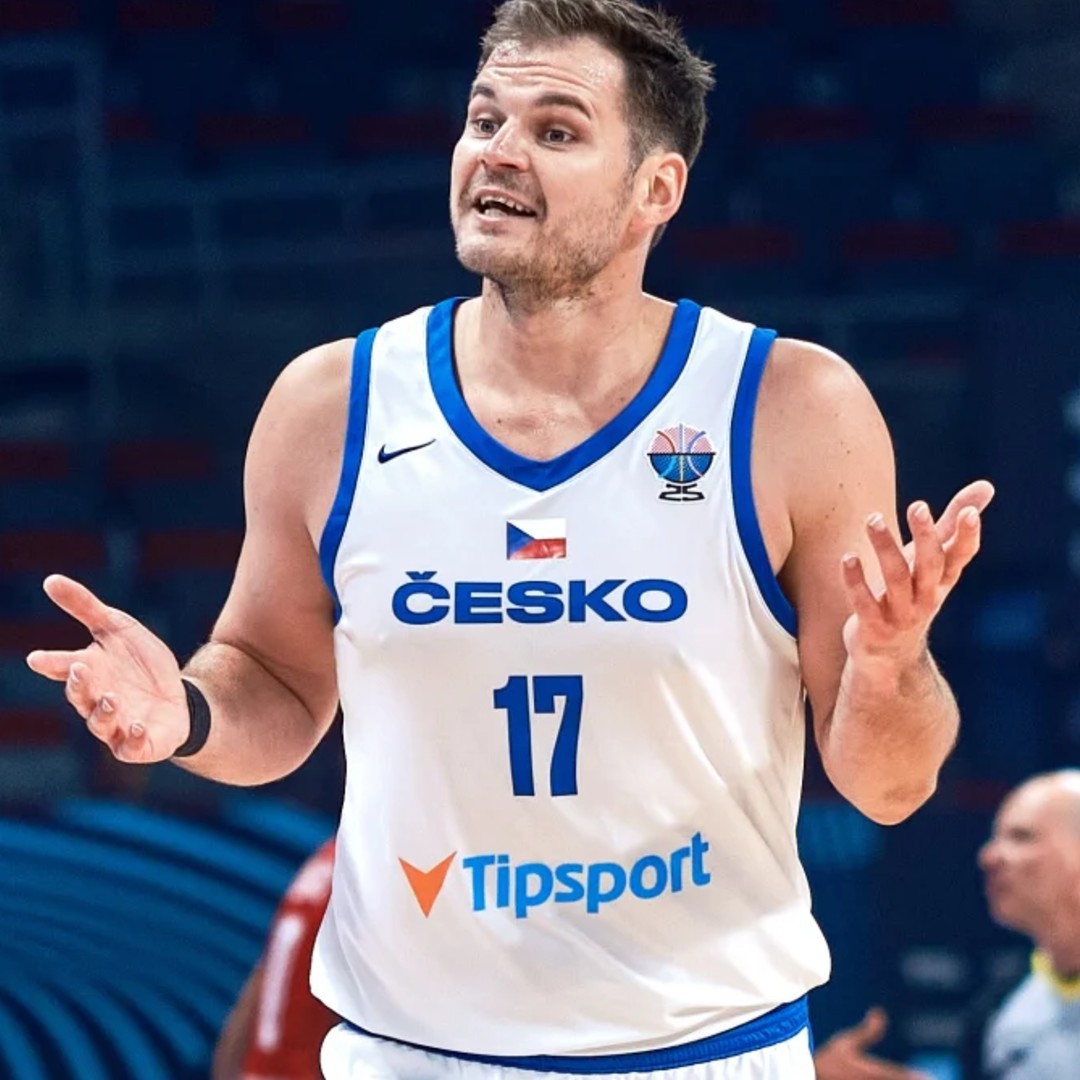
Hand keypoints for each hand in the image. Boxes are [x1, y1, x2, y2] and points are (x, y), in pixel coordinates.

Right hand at [26, 575, 189, 762]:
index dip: (50, 662)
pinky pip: (132, 746)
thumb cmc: (140, 663)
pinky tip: (139, 726)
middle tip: (81, 669)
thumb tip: (49, 579)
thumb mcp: (118, 628)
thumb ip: (85, 607)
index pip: (63, 666)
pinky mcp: (138, 743)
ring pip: (101, 723)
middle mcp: (96, 699)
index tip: (36, 658)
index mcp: (89, 670)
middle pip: (80, 696)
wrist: (177, 696)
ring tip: (112, 697)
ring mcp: (116, 723)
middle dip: (79, 685)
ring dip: (104, 712)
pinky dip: (134, 738)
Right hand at [814, 1008, 930, 1079]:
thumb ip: (867, 1032)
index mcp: (869, 1071)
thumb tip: (880, 1011)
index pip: (898, 1074)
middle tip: (930, 1079)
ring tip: (919, 1079)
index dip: (913, 1076)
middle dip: (911, 1079)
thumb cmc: (828, 1060)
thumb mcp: (845, 1042)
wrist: (810, 1076)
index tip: (929, 1077)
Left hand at [842, 480, 994, 665]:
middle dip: (926, 536)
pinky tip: (847, 558)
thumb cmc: (911, 594)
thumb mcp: (932, 561)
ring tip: (873, 519)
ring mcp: (901, 614)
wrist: (890, 657)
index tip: (970, 512)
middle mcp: (926, 596)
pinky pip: (864, 603)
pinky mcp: (874, 627)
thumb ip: (952, 524)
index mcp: (942, 579)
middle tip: (918, 506)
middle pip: (931, 565)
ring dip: (885, 548)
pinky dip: (856, 581)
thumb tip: (986, 486)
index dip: (967, 536)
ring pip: (896, 580)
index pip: (961, 556)